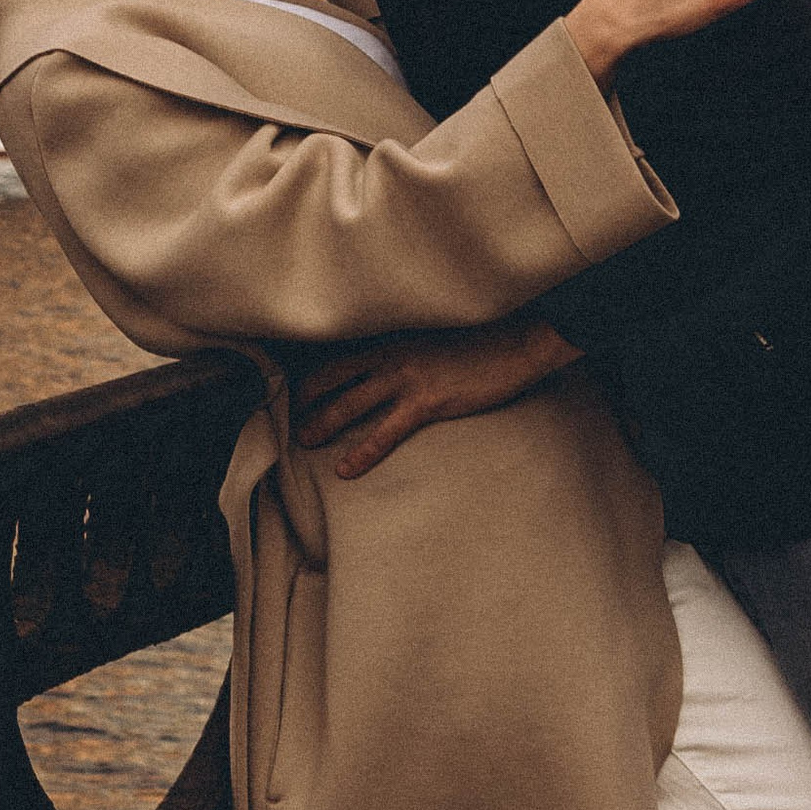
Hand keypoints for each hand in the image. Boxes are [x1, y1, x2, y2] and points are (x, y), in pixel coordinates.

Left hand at [293, 318, 578, 478]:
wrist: (519, 342)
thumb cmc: (484, 342)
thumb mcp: (438, 339)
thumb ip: (412, 350)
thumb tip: (399, 368)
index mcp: (395, 339)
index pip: (342, 356)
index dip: (317, 375)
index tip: (299, 391)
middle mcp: (392, 355)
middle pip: (333, 377)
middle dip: (307, 399)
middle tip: (291, 419)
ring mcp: (407, 378)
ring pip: (349, 403)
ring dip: (322, 422)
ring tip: (304, 440)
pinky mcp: (426, 402)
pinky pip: (384, 433)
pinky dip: (362, 453)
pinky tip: (346, 470)